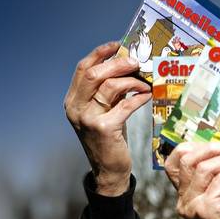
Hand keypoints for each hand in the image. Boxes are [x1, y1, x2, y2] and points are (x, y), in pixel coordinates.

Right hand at [64, 42, 150, 195]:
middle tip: (135, 62)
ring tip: (144, 82)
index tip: (117, 46)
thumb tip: (125, 69)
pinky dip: (137, 98)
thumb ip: (109, 93)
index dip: (100, 54)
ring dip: (130, 80)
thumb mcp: (105, 113)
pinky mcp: (104, 129)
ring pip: (109, 87)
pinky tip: (147, 95)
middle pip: (94, 73)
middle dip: (117, 64)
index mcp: (72, 100)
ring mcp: (88, 118)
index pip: (83, 69)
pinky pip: (124, 106)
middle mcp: (76, 107)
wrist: (109, 172)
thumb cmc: (110, 141)